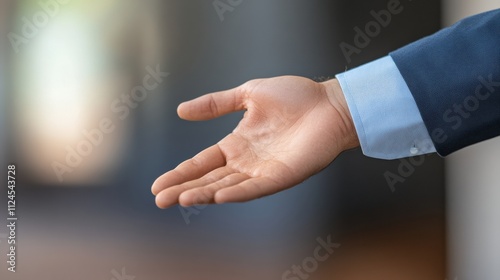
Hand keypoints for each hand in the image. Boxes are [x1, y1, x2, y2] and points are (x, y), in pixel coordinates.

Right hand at [151, 76, 358, 207]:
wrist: (330, 103)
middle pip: (209, 178)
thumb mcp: (247, 94)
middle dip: (183, 189)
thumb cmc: (295, 96)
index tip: (157, 185)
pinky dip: (238, 193)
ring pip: (228, 186)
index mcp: (236, 144)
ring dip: (204, 194)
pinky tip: (218, 197)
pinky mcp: (283, 176)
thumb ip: (215, 104)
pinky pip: (257, 188)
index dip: (180, 173)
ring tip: (180, 199)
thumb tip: (180, 111)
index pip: (202, 162)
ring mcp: (263, 171)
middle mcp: (246, 162)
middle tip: (159, 201)